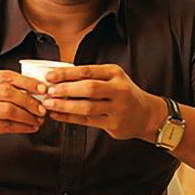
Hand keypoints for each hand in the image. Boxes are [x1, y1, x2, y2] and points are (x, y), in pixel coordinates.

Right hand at [0, 70, 46, 161]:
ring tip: (38, 120)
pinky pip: (4, 125)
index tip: (43, 89)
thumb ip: (2, 89)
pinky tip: (29, 128)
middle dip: (29, 100)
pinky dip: (21, 127)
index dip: (28, 82)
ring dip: (27, 115)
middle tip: (42, 109)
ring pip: (7, 109)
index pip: (6, 76)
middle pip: (7, 91)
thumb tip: (35, 89)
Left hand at [41, 64, 165, 140]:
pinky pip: (87, 121)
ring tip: (49, 104)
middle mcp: (118, 89)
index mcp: (115, 73)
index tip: (50, 76)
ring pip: (87, 107)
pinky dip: (70, 118)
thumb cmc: (123, 93)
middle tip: (48, 91)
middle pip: (88, 88)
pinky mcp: (114, 124)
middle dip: (65, 89)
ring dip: (65, 106)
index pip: (87, 71)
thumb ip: (91, 77)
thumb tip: (59, 78)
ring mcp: (118, 108)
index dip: (66, 74)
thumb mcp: (112, 78)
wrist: (146, 114)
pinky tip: (58, 115)